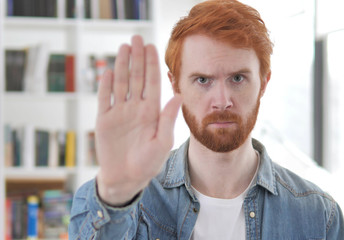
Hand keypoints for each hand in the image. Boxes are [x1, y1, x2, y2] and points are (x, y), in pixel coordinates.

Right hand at [95, 35, 181, 205]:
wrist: (126, 178)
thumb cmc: (148, 163)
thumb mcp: (162, 141)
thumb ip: (168, 118)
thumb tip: (178, 95)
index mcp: (152, 112)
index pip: (152, 83)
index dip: (151, 65)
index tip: (152, 47)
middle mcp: (136, 108)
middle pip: (136, 78)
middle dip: (137, 58)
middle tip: (137, 38)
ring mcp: (120, 112)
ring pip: (121, 83)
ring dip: (122, 65)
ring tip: (123, 47)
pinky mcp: (105, 120)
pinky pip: (105, 98)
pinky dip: (105, 85)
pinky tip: (108, 71)